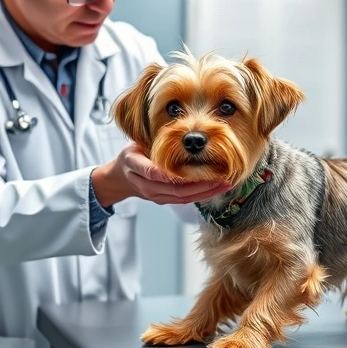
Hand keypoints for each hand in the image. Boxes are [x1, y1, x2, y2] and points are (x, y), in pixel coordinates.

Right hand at [92, 143, 230, 207]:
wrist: (122, 179)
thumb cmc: (130, 159)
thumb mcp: (130, 151)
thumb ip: (145, 152)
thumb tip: (165, 147)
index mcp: (138, 170)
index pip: (156, 174)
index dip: (175, 174)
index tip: (193, 171)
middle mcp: (149, 188)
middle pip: (177, 190)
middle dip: (201, 186)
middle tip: (220, 178)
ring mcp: (158, 197)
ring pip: (184, 197)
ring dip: (206, 193)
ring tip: (224, 185)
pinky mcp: (165, 200)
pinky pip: (185, 200)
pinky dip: (201, 195)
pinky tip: (215, 189)